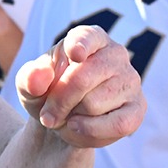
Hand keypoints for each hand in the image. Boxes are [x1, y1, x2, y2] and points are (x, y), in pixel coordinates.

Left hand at [16, 25, 143, 148]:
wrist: (62, 119)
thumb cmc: (47, 92)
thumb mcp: (29, 85)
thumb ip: (29, 78)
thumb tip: (39, 76)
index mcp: (90, 38)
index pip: (87, 37)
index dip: (80, 45)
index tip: (74, 55)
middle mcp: (115, 54)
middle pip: (82, 79)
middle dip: (58, 102)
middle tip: (47, 115)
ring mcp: (130, 80)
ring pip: (93, 104)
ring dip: (72, 117)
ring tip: (68, 116)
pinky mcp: (137, 108)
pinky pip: (117, 124)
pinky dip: (90, 131)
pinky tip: (79, 127)